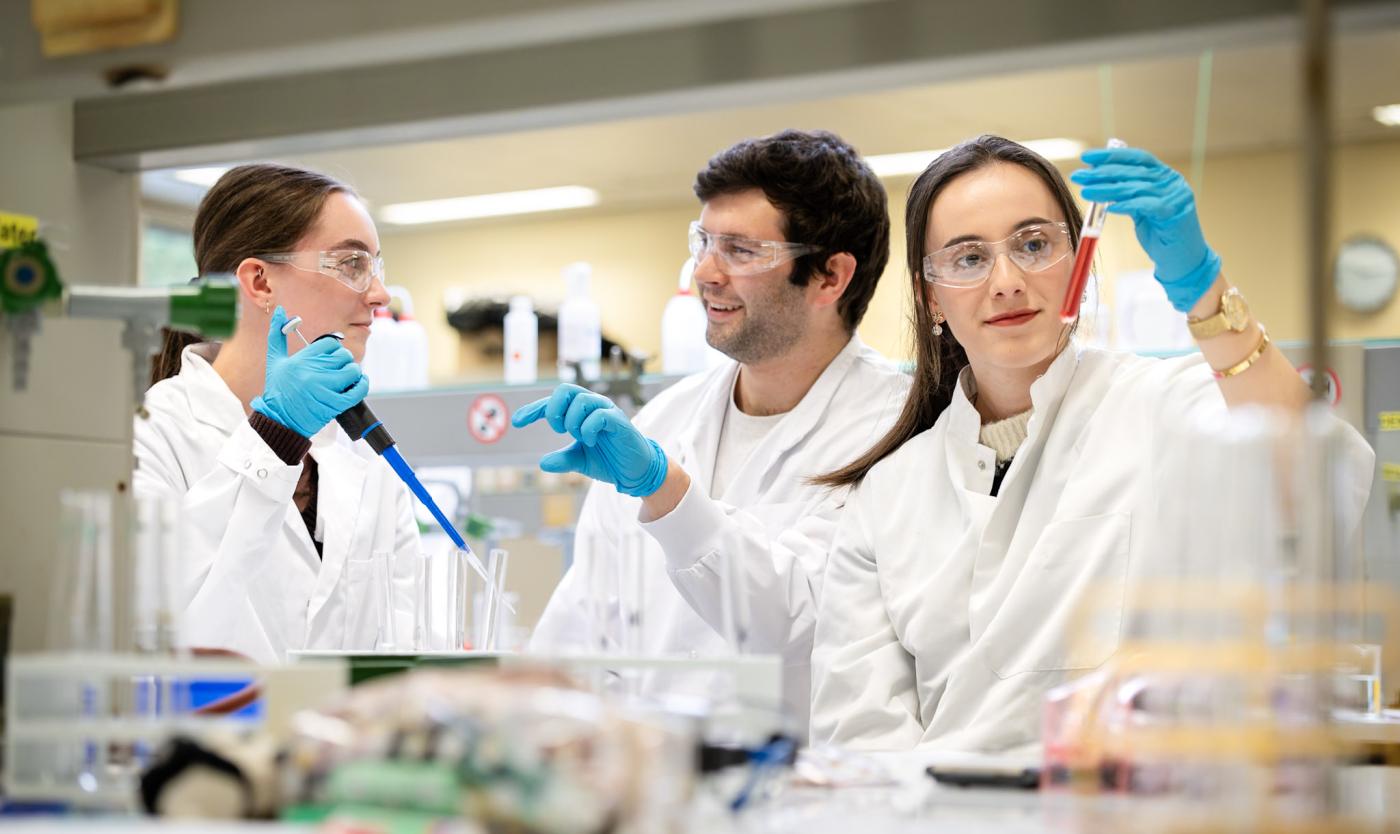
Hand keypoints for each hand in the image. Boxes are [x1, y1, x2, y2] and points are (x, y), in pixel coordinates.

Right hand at [252, 306, 367, 436]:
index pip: (329, 342)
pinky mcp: (334, 405)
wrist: (280, 421)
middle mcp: (313, 372)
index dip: (333, 348)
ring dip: (353, 373)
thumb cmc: (278, 389)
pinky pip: (358, 390)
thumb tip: (281, 310)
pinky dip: (362, 385)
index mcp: (301, 359)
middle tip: (337, 368)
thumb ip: (277, 334)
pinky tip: (358, 384)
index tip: (329, 356)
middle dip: (343, 361)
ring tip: (346, 377)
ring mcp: (324, 388)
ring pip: (353, 370)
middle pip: (343, 355)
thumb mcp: (275, 360)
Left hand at [511, 383, 667, 497]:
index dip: (533, 410)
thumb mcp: (580, 461)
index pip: (553, 402)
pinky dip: (589, 429)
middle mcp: (594, 406)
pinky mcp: (620, 421)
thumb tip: (542, 462)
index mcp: (581, 413)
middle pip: (565, 389)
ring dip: (573, 421)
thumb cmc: (610, 460)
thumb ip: (562, 459)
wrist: (635, 471)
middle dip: (555, 410)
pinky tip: (591, 441)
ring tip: (580, 438)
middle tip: (558, 430)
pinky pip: (600, 415)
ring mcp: (607, 411)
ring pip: (581, 400)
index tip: (517, 421)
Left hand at [1071, 146, 1221, 312]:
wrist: (1183, 260)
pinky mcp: (1174, 213)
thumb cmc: (1159, 234)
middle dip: (1102, 173)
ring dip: (1107, 189)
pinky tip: (1109, 208)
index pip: (1136, 158)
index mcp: (1164, 175)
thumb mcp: (1141, 208)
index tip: (1086, 157)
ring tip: (1086, 191)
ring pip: (1135, 188)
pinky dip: (1126, 205)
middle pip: (1132, 172)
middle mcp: (1172, 181)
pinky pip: (1145, 205)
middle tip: (1079, 176)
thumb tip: (1098, 179)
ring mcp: (1175, 196)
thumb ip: (1127, 192)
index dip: (1111, 156)